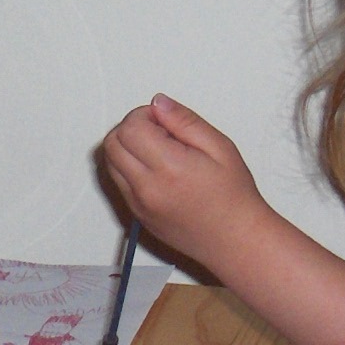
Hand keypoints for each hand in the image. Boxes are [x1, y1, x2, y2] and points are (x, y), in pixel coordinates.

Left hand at [99, 95, 274, 275]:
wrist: (234, 240)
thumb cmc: (233, 197)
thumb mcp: (219, 147)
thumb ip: (184, 121)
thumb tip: (159, 104)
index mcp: (169, 167)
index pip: (130, 128)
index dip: (144, 115)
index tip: (163, 120)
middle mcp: (147, 188)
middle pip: (112, 143)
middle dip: (130, 128)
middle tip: (159, 132)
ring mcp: (138, 204)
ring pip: (110, 162)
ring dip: (126, 148)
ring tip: (159, 151)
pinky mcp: (136, 215)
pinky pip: (118, 183)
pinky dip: (128, 168)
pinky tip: (156, 170)